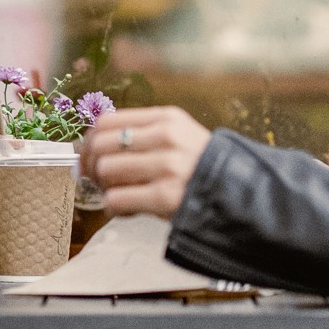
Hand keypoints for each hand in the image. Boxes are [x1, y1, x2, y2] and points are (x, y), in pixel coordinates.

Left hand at [82, 106, 211, 221]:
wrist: (240, 194)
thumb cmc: (202, 167)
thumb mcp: (180, 136)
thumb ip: (142, 135)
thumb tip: (91, 148)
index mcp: (166, 118)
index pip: (106, 121)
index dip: (89, 141)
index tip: (88, 157)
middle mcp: (166, 138)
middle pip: (101, 145)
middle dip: (93, 166)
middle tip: (100, 181)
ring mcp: (167, 167)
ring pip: (106, 171)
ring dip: (105, 189)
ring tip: (119, 196)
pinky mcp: (166, 197)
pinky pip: (117, 200)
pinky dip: (114, 208)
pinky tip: (126, 210)